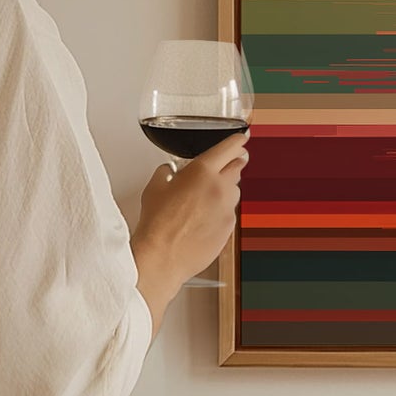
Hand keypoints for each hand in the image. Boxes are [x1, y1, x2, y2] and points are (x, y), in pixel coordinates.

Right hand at [131, 130, 248, 332]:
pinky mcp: (230, 228)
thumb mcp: (154, 188)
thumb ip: (166, 173)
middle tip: (225, 165)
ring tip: (205, 199)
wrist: (163, 256)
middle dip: (232, 164)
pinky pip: (229, 213)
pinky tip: (203, 219)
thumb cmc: (157, 223)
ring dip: (225, 190)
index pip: (229, 148)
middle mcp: (220, 187)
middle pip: (237, 167)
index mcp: (202, 171)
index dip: (237, 141)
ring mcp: (228, 209)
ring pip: (234, 191)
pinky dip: (221, 211)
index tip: (241, 139)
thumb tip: (168, 171)